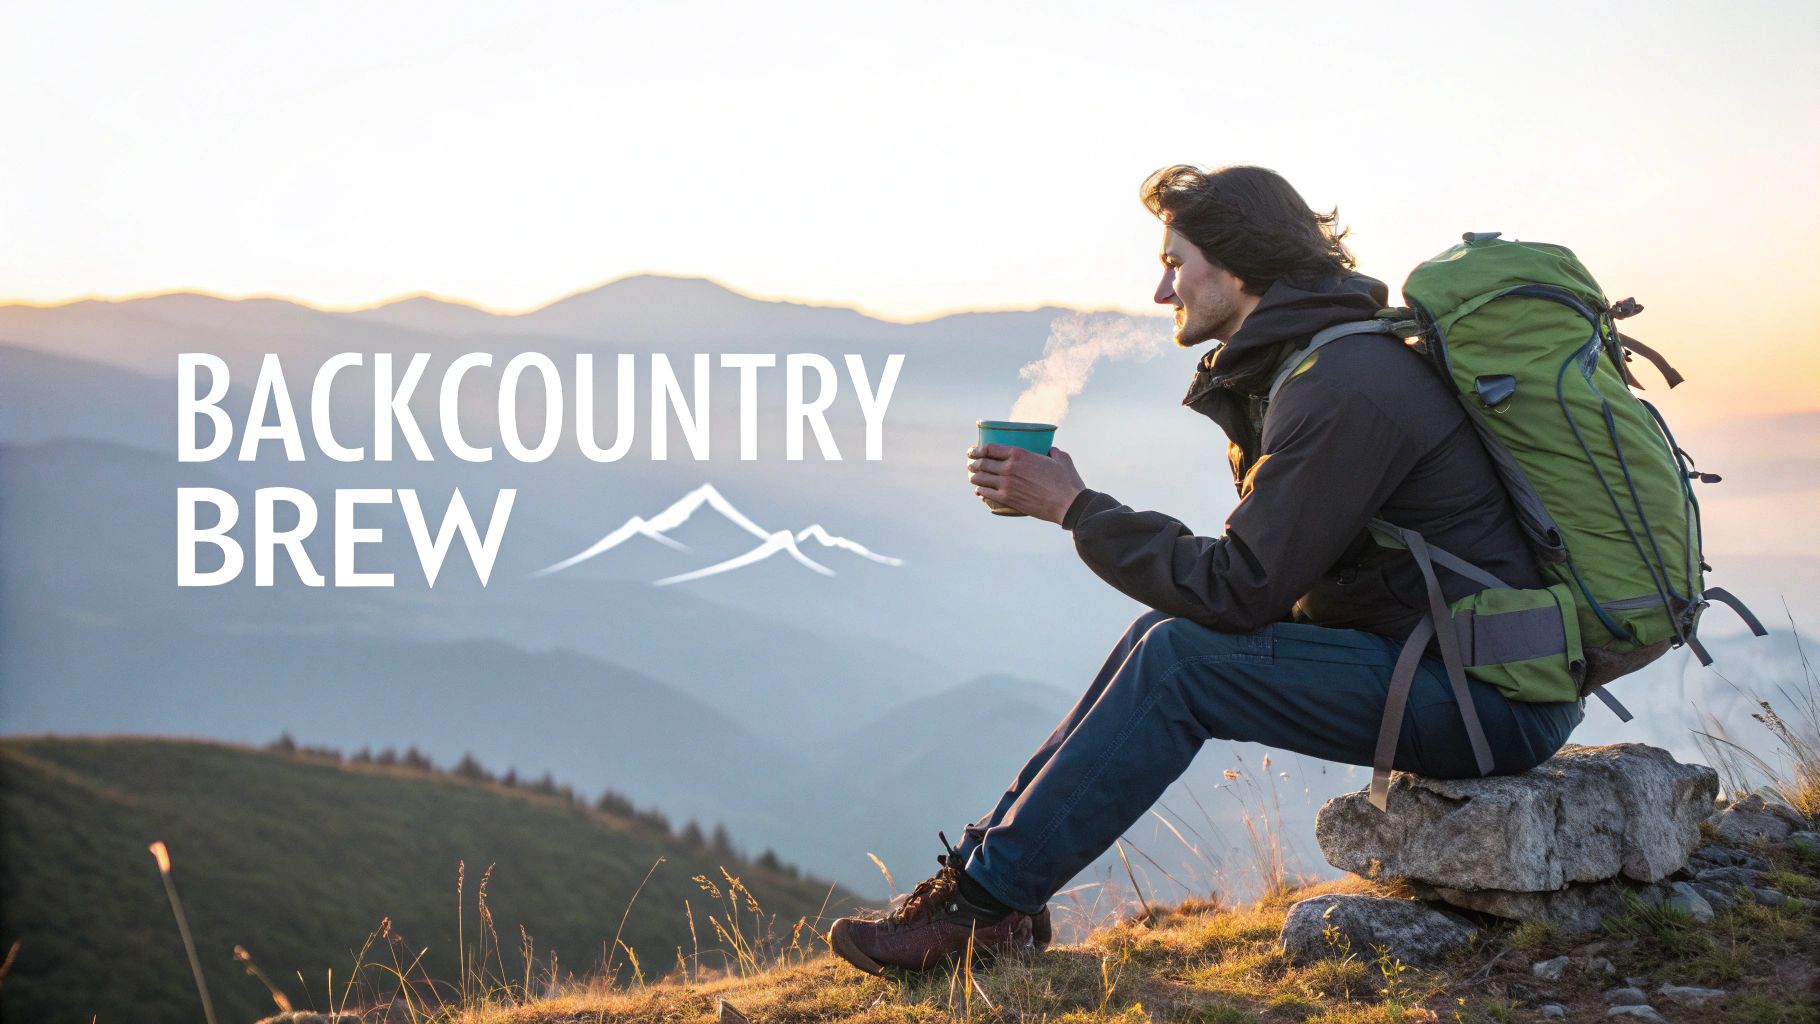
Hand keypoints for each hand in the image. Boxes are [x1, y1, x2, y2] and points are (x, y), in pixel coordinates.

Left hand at [966, 443, 1085, 524]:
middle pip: (982, 463)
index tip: (974, 451)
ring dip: (975, 477)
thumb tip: (1050, 451)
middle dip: (974, 463)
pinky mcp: (1007, 499)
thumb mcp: (1061, 458)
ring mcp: (1006, 484)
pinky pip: (986, 493)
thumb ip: (1052, 451)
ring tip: (974, 477)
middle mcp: (1008, 468)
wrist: (1067, 504)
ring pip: (980, 478)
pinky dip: (980, 491)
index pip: (990, 448)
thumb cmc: (1066, 480)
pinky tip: (979, 490)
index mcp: (1019, 454)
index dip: (978, 449)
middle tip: (972, 464)